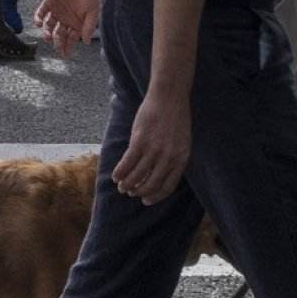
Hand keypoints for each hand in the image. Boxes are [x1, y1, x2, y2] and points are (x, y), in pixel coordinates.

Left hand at [32, 0, 99, 58]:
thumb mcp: (93, 11)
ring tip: (48, 35)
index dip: (67, 47)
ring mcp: (56, 11)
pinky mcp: (49, 2)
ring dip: (47, 32)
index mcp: (77, 23)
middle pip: (58, 35)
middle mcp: (66, 18)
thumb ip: (89, 26)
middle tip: (56, 45)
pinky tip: (39, 23)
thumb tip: (86, 42)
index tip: (65, 55)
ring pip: (48, 26)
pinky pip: (41, 13)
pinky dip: (39, 19)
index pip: (70, 39)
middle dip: (57, 41)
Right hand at [113, 91, 190, 205]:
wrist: (169, 97)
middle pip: (151, 184)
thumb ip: (173, 158)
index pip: (168, 186)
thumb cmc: (175, 118)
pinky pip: (127, 163)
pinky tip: (115, 176)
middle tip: (130, 192)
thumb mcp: (181, 141)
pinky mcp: (140, 141)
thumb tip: (159, 174)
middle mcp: (168, 158)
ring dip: (127, 184)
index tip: (146, 200)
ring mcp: (154, 150)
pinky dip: (120, 172)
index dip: (155, 196)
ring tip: (121, 186)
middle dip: (138, 192)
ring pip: (137, 176)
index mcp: (181, 159)